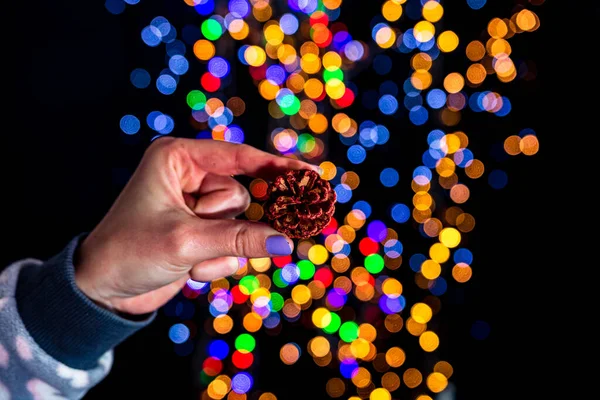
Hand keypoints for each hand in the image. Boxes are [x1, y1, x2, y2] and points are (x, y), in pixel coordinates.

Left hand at [74, 137, 318, 314]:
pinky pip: (232, 245)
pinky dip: (216, 262)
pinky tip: (189, 269)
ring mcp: (196, 207)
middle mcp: (189, 178)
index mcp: (177, 159)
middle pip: (241, 197)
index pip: (239, 156)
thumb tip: (286, 242)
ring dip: (219, 249)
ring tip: (187, 258)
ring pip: (240, 224)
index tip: (312, 175)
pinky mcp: (201, 232)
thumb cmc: (129, 252)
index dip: (276, 167)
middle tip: (222, 239)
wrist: (102, 291)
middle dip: (226, 226)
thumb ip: (239, 240)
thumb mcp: (186, 242)